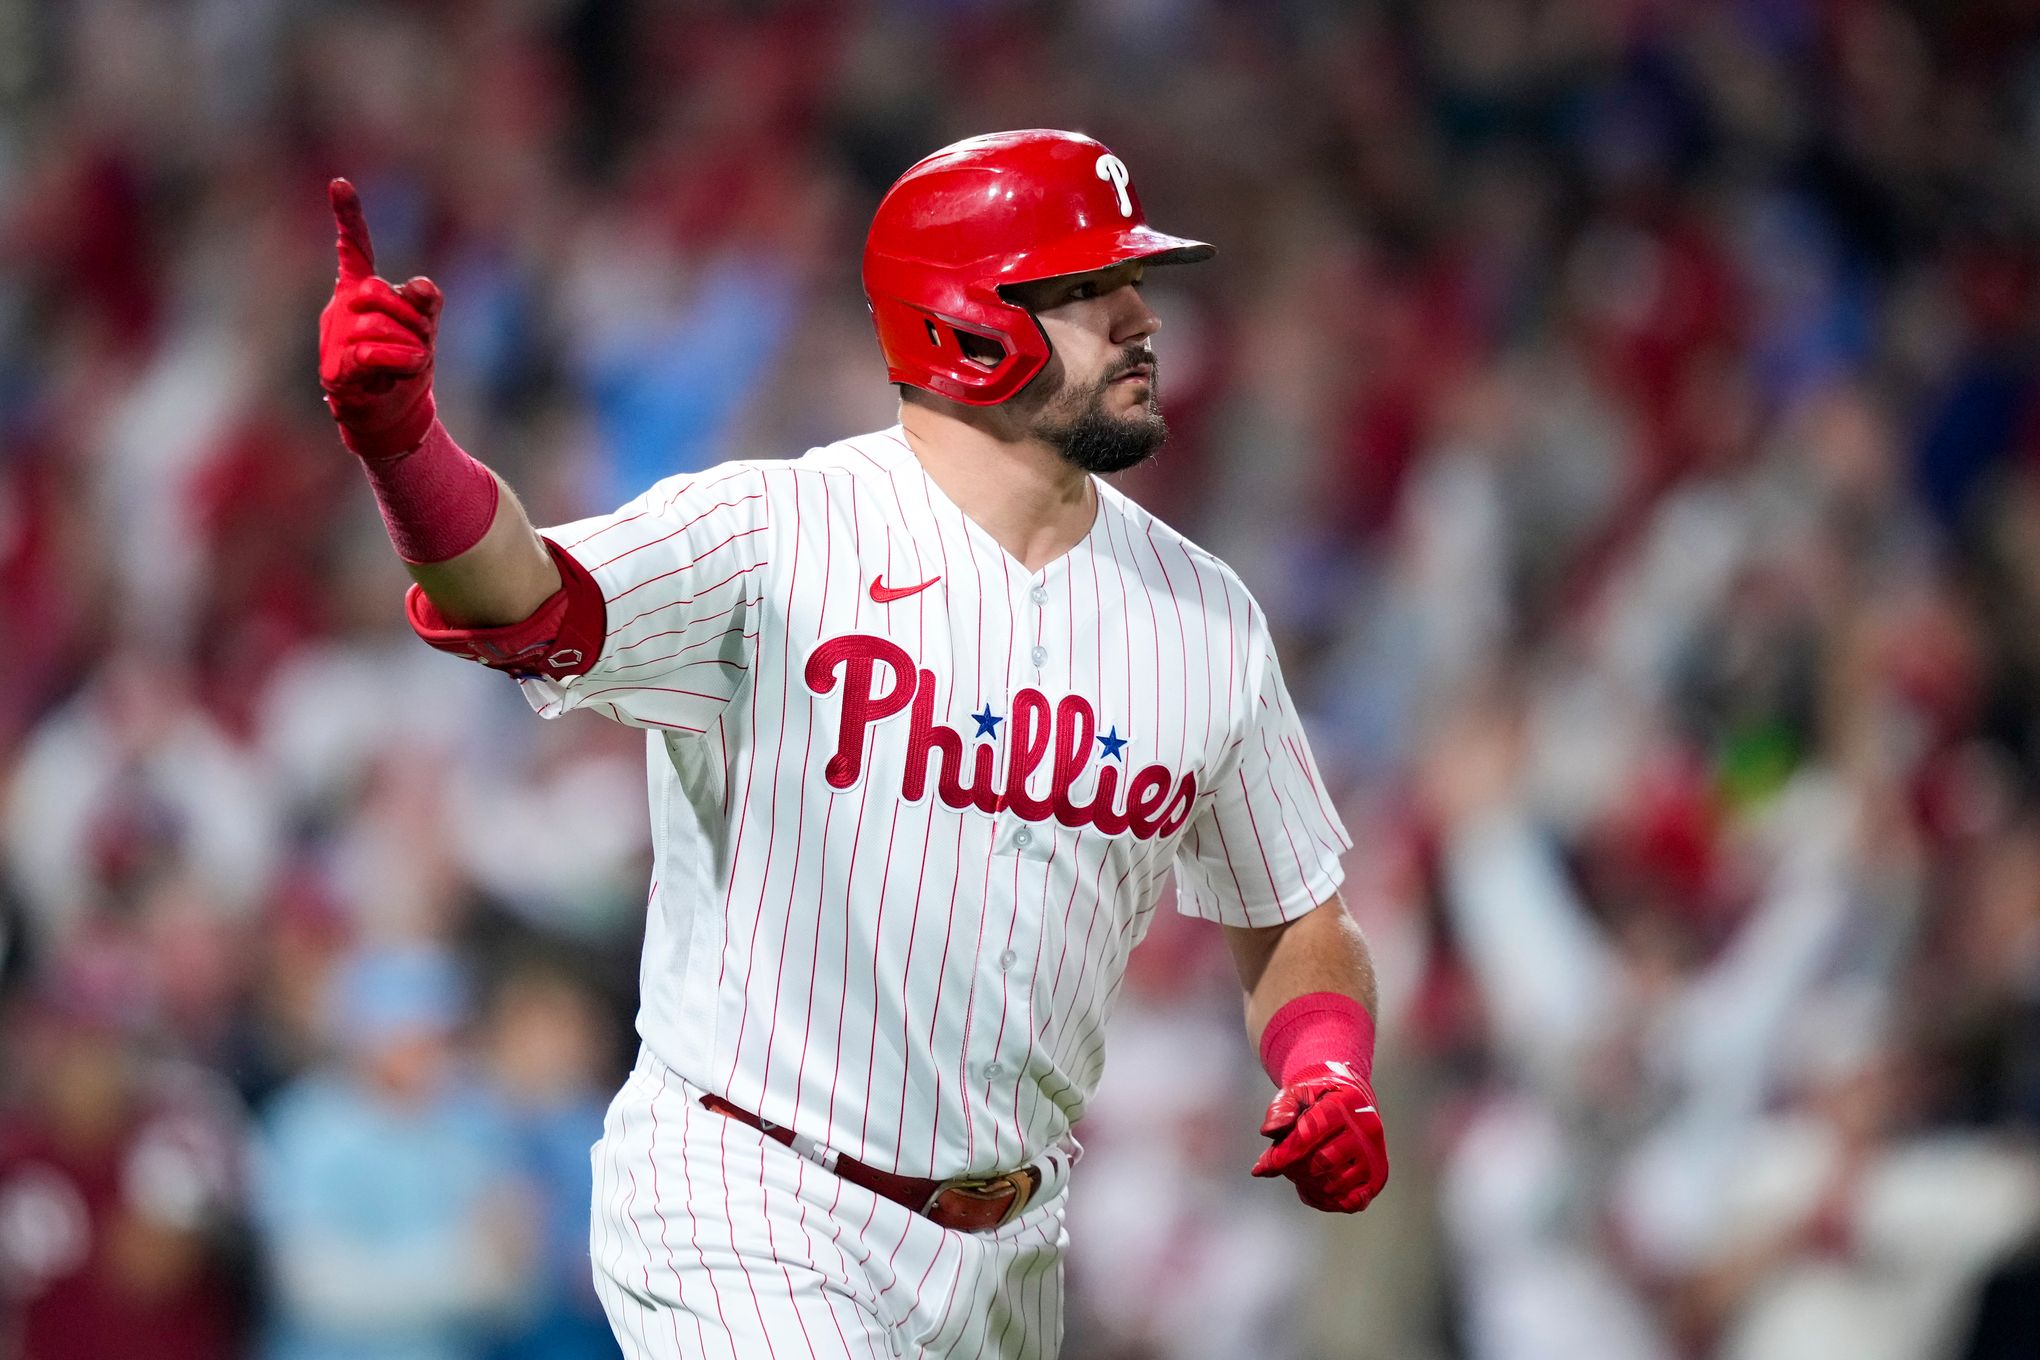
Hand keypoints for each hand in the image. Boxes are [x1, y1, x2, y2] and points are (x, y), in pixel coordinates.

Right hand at [318, 178, 442, 458]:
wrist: (392, 414)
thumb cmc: (405, 366)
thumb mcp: (425, 329)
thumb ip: (425, 303)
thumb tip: (421, 285)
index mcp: (360, 292)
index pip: (355, 249)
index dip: (348, 217)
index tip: (339, 183)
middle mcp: (342, 308)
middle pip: (378, 294)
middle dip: (410, 319)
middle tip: (418, 341)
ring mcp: (335, 337)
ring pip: (378, 326)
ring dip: (410, 347)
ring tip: (410, 363)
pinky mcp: (336, 367)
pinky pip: (374, 352)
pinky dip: (401, 361)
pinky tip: (404, 370)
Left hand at [1250, 1060, 1387, 1212]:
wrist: (1353, 1101)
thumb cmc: (1319, 1099)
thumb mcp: (1296, 1093)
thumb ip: (1280, 1109)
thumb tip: (1269, 1131)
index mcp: (1343, 1105)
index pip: (1309, 1135)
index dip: (1284, 1154)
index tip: (1267, 1164)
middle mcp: (1365, 1129)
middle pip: (1322, 1162)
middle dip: (1295, 1169)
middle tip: (1285, 1167)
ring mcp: (1374, 1154)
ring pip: (1335, 1185)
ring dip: (1309, 1186)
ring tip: (1299, 1174)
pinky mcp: (1378, 1176)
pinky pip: (1351, 1202)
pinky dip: (1328, 1202)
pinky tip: (1314, 1189)